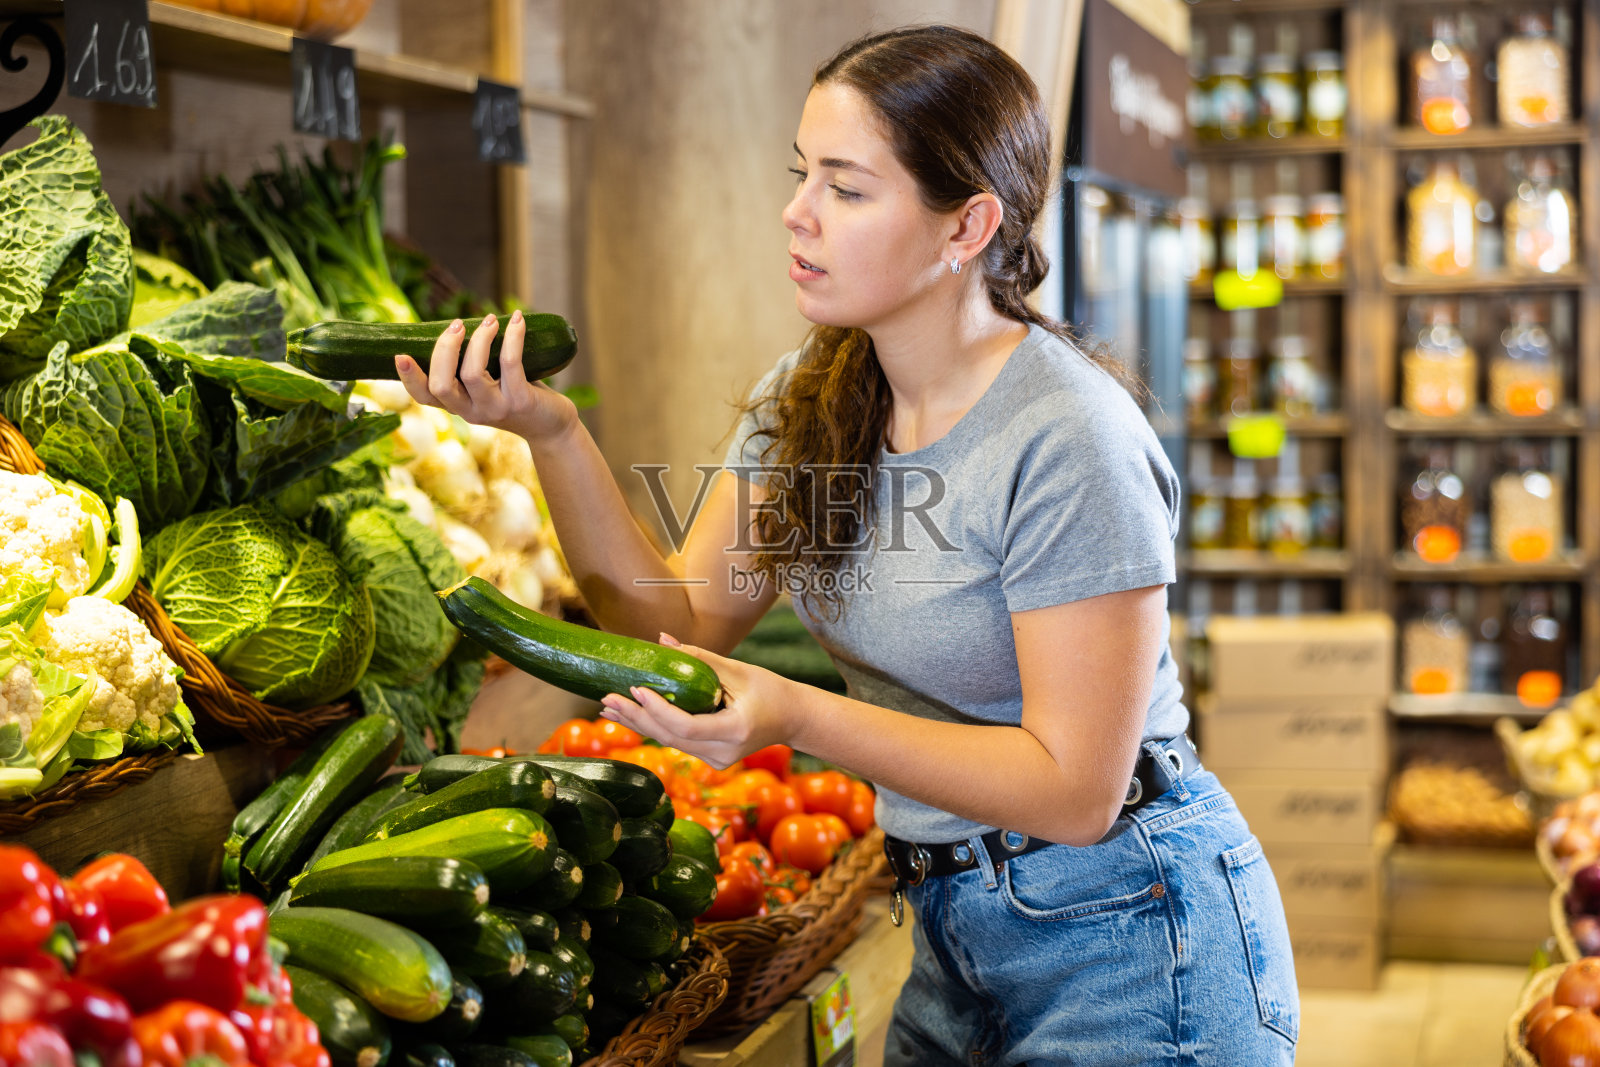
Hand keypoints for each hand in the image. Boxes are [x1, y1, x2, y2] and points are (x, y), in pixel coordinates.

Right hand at [395, 311, 577, 444]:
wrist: (551, 426)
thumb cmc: (516, 396)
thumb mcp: (487, 385)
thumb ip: (468, 365)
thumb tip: (455, 326)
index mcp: (457, 405)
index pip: (424, 396)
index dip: (408, 378)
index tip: (401, 355)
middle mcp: (471, 412)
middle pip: (441, 383)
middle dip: (445, 348)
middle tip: (457, 324)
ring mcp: (495, 409)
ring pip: (472, 373)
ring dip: (479, 339)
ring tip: (490, 320)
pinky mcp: (520, 402)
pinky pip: (510, 364)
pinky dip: (512, 337)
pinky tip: (518, 320)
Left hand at [598, 633, 801, 768]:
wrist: (793, 719)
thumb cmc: (771, 690)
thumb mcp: (739, 670)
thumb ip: (699, 658)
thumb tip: (661, 640)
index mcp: (735, 731)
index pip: (686, 726)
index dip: (658, 709)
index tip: (636, 688)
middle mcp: (723, 753)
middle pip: (670, 738)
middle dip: (636, 717)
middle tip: (607, 698)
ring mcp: (716, 760)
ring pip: (669, 742)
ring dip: (637, 724)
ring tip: (607, 708)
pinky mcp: (710, 758)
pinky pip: (676, 742)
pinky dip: (653, 727)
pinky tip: (630, 716)